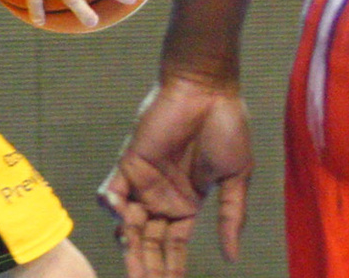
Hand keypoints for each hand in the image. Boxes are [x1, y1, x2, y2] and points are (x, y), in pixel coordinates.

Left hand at [101, 77, 253, 277]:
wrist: (208, 89)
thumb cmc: (226, 126)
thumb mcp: (235, 178)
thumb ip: (231, 217)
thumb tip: (232, 257)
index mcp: (187, 205)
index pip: (174, 247)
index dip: (171, 269)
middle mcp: (162, 198)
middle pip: (149, 243)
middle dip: (148, 268)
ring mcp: (143, 182)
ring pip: (128, 226)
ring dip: (129, 249)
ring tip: (136, 272)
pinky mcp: (128, 163)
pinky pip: (112, 192)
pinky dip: (112, 208)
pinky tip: (123, 220)